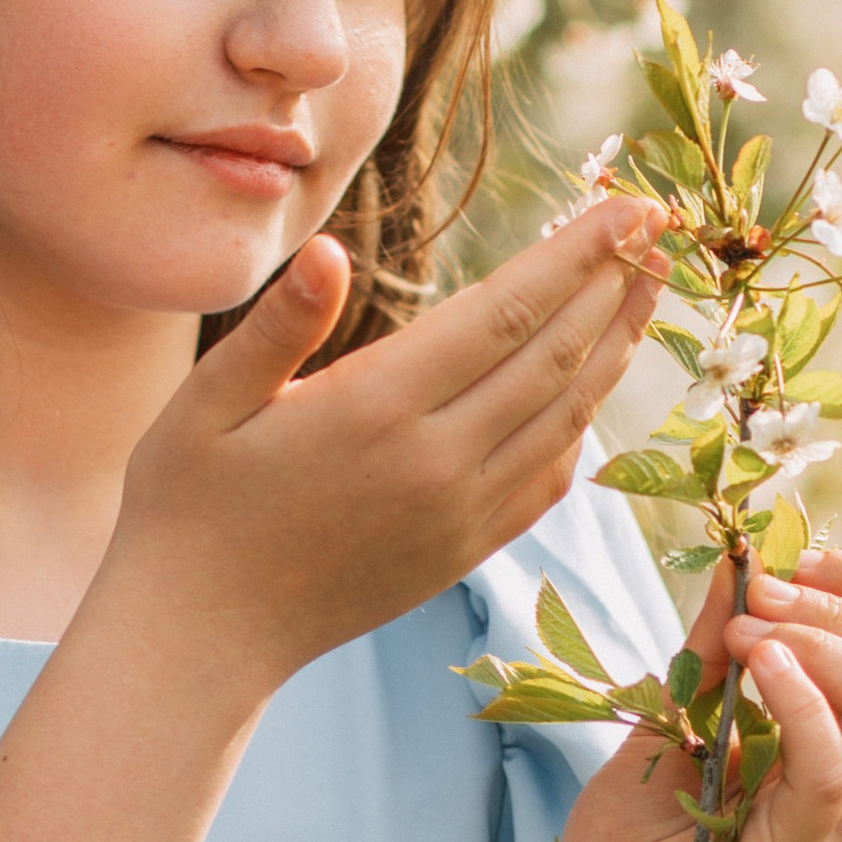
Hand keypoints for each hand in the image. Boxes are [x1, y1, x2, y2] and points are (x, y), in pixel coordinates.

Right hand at [106, 197, 667, 698]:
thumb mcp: (205, 403)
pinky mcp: (463, 552)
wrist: (200, 637)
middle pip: (554, 357)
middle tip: (656, 227)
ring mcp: (459, 515)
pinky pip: (548, 480)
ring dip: (614, 347)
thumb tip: (328, 251)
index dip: (574, 255)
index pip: (505, 314)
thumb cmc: (185, 507)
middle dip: (613, 285)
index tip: (625, 205)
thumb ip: (278, 325)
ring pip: (566, 417)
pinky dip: (583, 425)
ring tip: (645, 288)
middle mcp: (435, 463)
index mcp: (376, 410)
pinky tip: (592, 388)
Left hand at [563, 543, 841, 841]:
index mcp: (834, 747)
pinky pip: (831, 776)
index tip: (784, 557)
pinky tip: (762, 666)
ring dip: (829, 643)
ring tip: (753, 630)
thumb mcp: (665, 720)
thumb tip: (737, 562)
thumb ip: (706, 651)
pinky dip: (805, 704)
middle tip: (764, 588)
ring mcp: (827, 830)